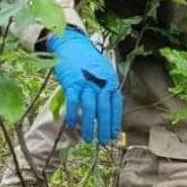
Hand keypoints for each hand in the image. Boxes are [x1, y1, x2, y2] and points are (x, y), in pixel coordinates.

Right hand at [46, 29, 121, 144]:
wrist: (72, 44)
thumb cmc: (87, 62)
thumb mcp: (102, 74)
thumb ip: (105, 91)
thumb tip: (106, 112)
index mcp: (110, 81)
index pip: (116, 105)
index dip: (115, 121)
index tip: (114, 135)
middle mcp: (101, 82)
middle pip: (105, 109)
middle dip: (105, 127)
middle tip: (104, 141)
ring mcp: (86, 82)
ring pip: (90, 108)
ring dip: (90, 125)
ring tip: (88, 138)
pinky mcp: (72, 82)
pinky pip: (73, 101)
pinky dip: (72, 114)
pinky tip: (71, 124)